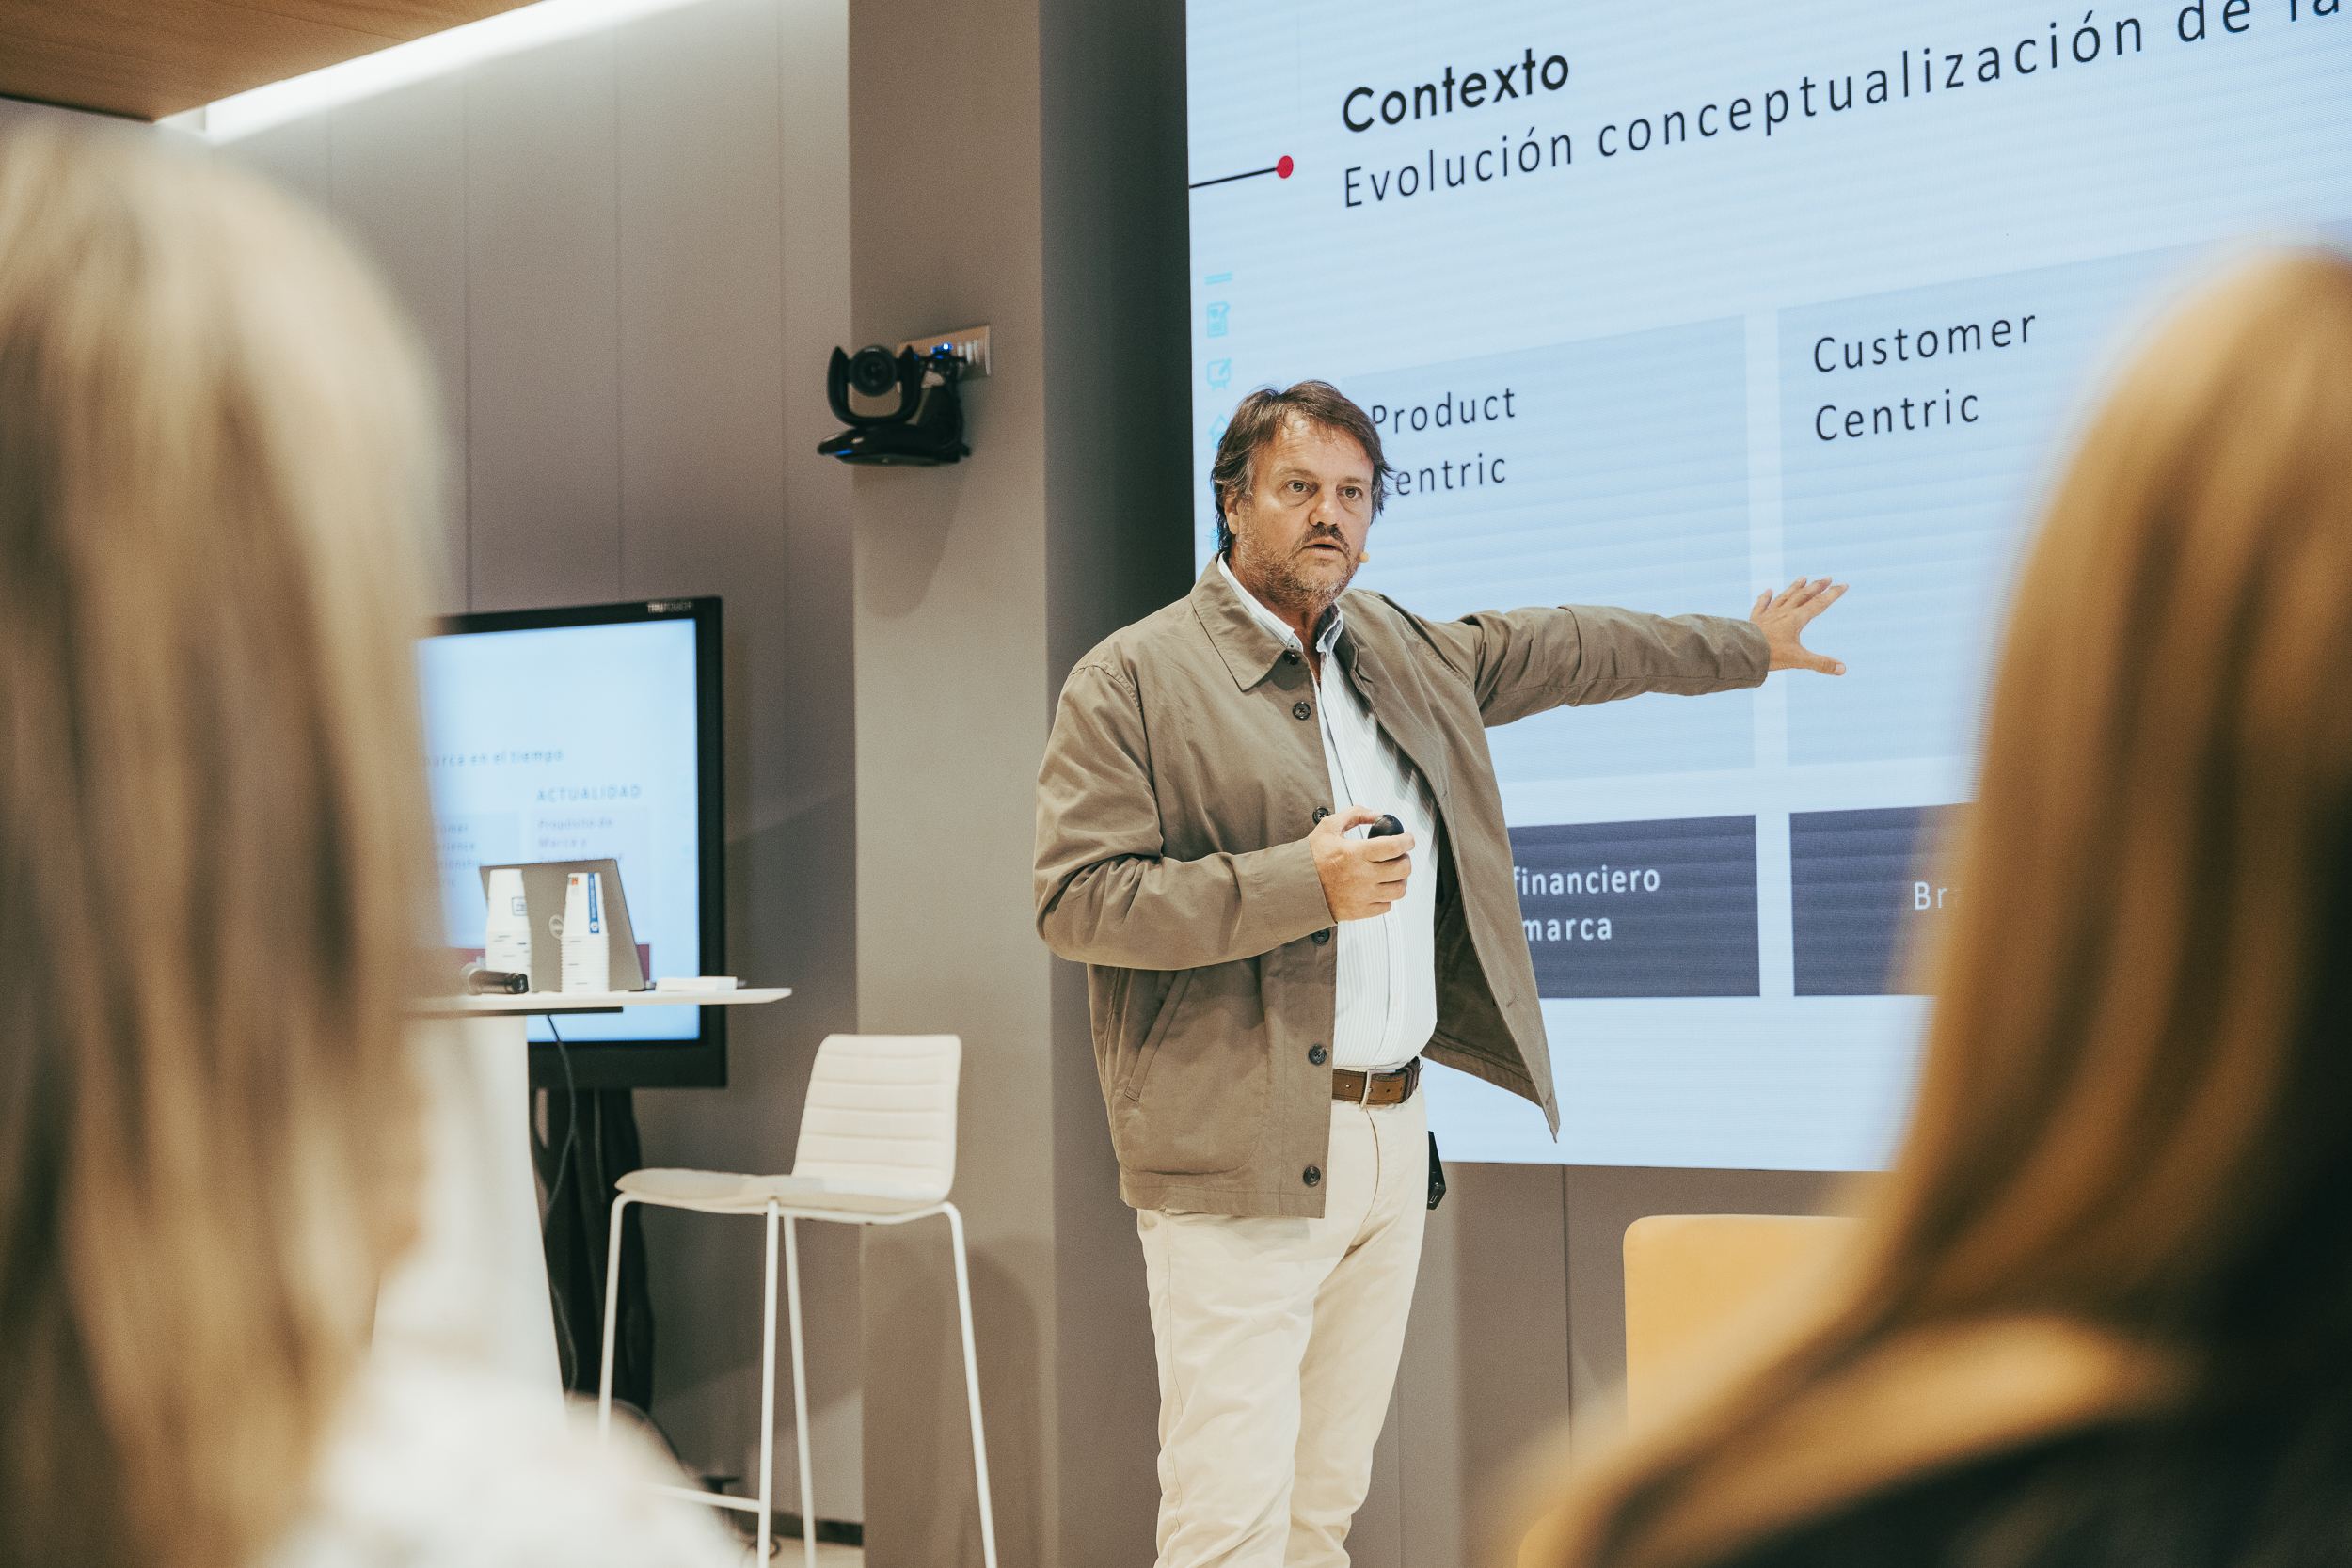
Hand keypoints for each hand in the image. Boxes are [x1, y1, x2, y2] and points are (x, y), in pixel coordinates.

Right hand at [1310, 806, 1412, 921]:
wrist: (1295, 886)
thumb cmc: (1310, 859)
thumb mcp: (1329, 827)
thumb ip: (1355, 814)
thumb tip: (1377, 814)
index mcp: (1356, 853)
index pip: (1395, 846)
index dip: (1408, 841)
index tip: (1408, 839)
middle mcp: (1362, 875)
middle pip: (1402, 869)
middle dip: (1405, 859)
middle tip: (1399, 856)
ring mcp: (1363, 895)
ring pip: (1399, 890)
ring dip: (1400, 880)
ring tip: (1392, 874)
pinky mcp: (1360, 911)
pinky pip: (1387, 906)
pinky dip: (1387, 897)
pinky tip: (1378, 888)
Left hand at [1750, 577, 1848, 674]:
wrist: (1742, 651)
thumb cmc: (1770, 655)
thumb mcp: (1798, 660)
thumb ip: (1821, 664)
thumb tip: (1842, 669)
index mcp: (1796, 619)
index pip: (1819, 604)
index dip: (1833, 594)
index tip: (1844, 585)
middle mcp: (1783, 613)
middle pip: (1803, 596)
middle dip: (1816, 586)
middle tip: (1827, 578)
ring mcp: (1768, 615)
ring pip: (1784, 597)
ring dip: (1794, 587)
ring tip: (1802, 578)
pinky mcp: (1754, 620)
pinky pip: (1761, 605)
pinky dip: (1765, 597)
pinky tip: (1767, 591)